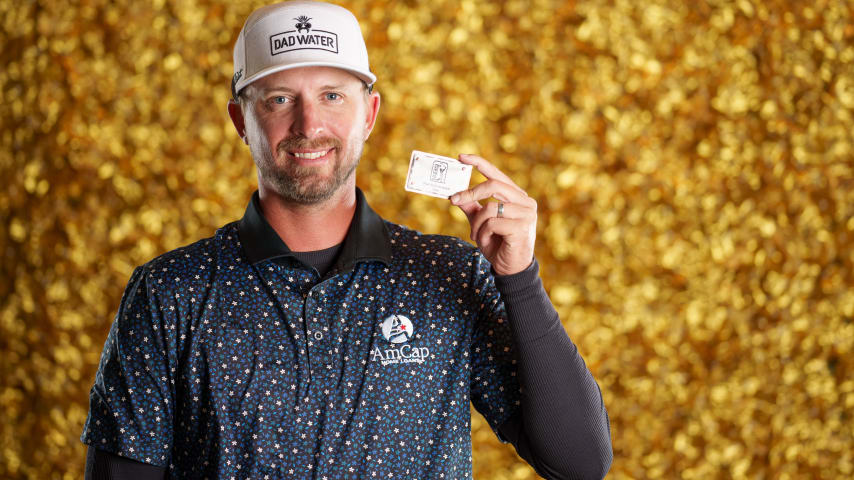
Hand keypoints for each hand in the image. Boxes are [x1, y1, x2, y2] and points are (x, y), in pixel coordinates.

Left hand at [450, 154, 536, 275]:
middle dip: (470, 193)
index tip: (460, 157)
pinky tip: (485, 242)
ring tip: (476, 235)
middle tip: (453, 200)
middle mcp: (525, 201)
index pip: (497, 174)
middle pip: (493, 185)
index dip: (479, 163)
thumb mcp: (480, 222)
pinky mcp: (522, 227)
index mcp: (516, 196)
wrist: (510, 268)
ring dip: (476, 223)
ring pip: (490, 207)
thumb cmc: (497, 243)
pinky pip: (492, 223)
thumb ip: (471, 207)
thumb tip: (454, 193)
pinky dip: (482, 234)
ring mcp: (526, 214)